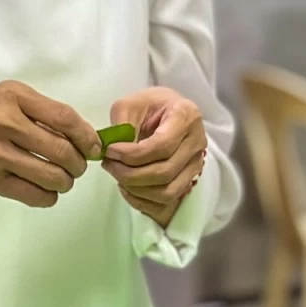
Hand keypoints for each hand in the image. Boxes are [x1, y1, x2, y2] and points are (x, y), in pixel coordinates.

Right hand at [0, 81, 100, 208]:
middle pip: (61, 150)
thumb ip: (38, 110)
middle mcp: (5, 123)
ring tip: (63, 179)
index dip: (86, 136)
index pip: (64, 117)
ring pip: (51, 176)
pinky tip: (47, 192)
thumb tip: (80, 134)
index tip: (95, 147)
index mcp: (13, 97)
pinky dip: (48, 197)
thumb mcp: (4, 96)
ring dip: (65, 182)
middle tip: (79, 166)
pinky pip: (32, 194)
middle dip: (79, 163)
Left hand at [101, 87, 206, 228]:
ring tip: (117, 173)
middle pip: (164, 172)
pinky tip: (126, 186)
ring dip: (136, 189)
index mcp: (186, 116)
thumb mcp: (130, 104)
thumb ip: (122, 125)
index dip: (132, 154)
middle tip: (108, 164)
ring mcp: (196, 164)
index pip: (162, 146)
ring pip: (167, 192)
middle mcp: (197, 142)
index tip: (110, 151)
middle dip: (130, 174)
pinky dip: (142, 200)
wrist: (167, 112)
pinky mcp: (189, 180)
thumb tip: (114, 153)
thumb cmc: (149, 106)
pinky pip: (167, 203)